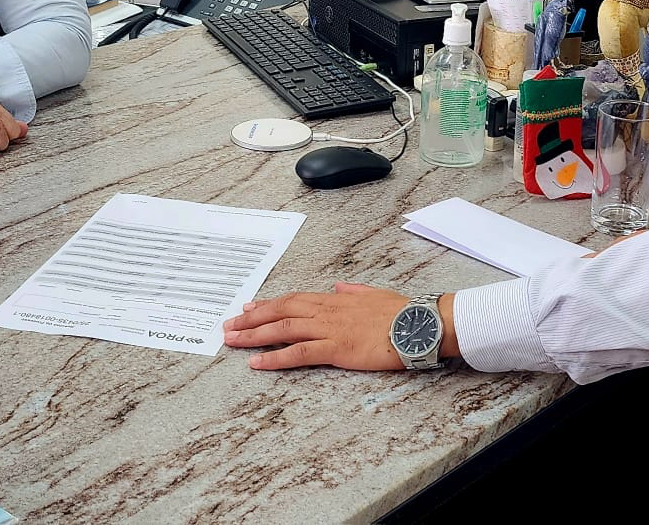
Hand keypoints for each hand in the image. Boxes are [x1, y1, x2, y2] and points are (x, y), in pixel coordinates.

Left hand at [222, 283, 457, 370]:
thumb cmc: (402, 311)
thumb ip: (353, 290)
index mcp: (335, 299)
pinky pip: (298, 354)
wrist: (419, 324)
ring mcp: (329, 330)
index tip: (248, 308)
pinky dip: (274, 358)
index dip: (268, 304)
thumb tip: (339, 286)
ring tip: (232, 341)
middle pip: (280, 313)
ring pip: (282, 330)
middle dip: (251, 320)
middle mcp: (327, 311)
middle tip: (228, 326)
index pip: (293, 299)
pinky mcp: (336, 350)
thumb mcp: (375, 293)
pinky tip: (256, 363)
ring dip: (253, 336)